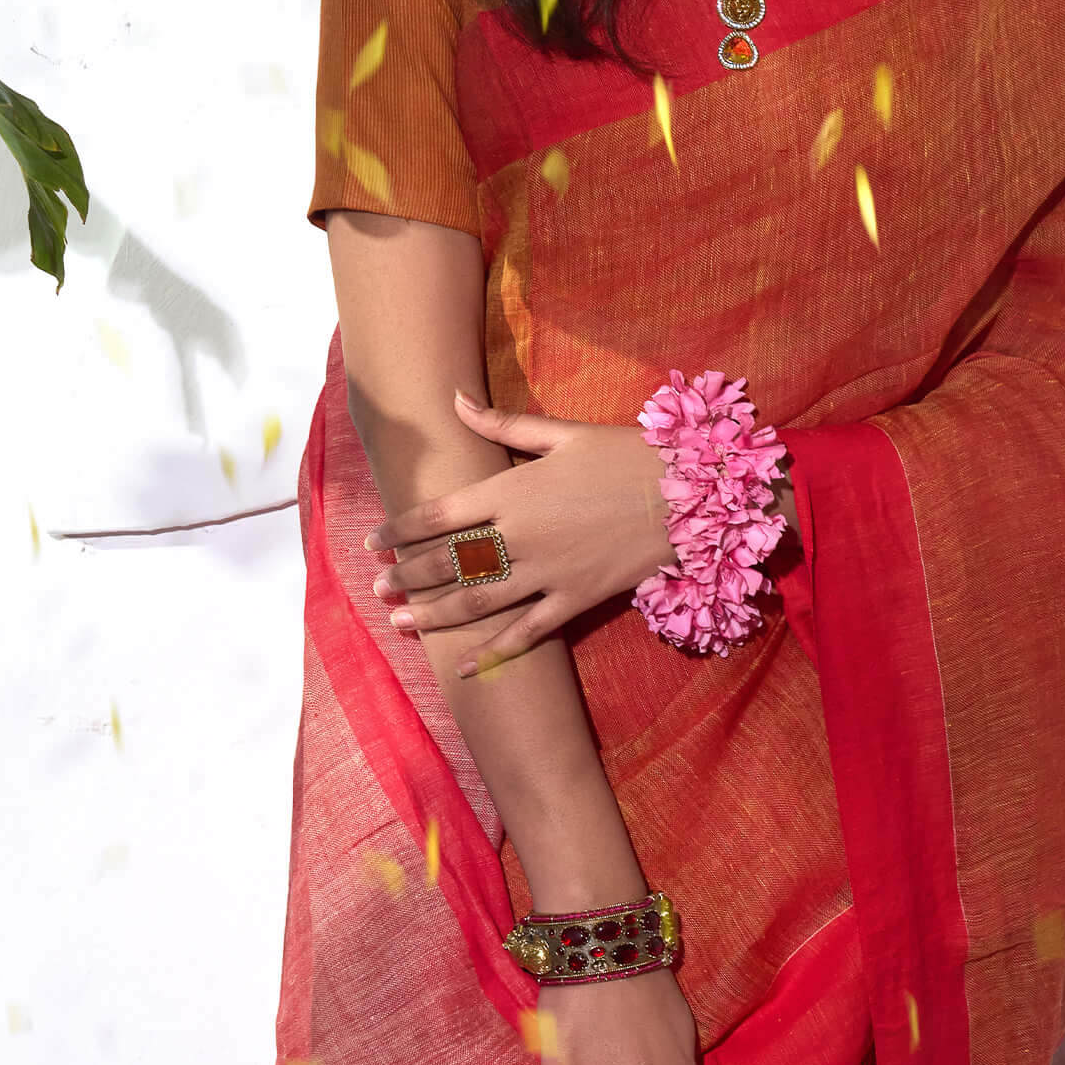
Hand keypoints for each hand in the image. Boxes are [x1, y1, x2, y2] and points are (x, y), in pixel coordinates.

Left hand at [370, 391, 677, 673]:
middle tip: (376, 585)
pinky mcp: (575, 600)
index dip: (400, 529)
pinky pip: (526, 633)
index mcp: (513, 490)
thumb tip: (454, 399)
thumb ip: (503, 425)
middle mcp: (521, 535)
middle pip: (448, 561)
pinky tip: (462, 665)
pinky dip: (492, 652)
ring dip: (432, 613)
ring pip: (475, 601)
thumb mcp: (564, 433)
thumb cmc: (626, 455)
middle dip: (407, 574)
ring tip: (399, 621)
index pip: (439, 515)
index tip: (373, 542)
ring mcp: (547, 573)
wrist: (690, 494)